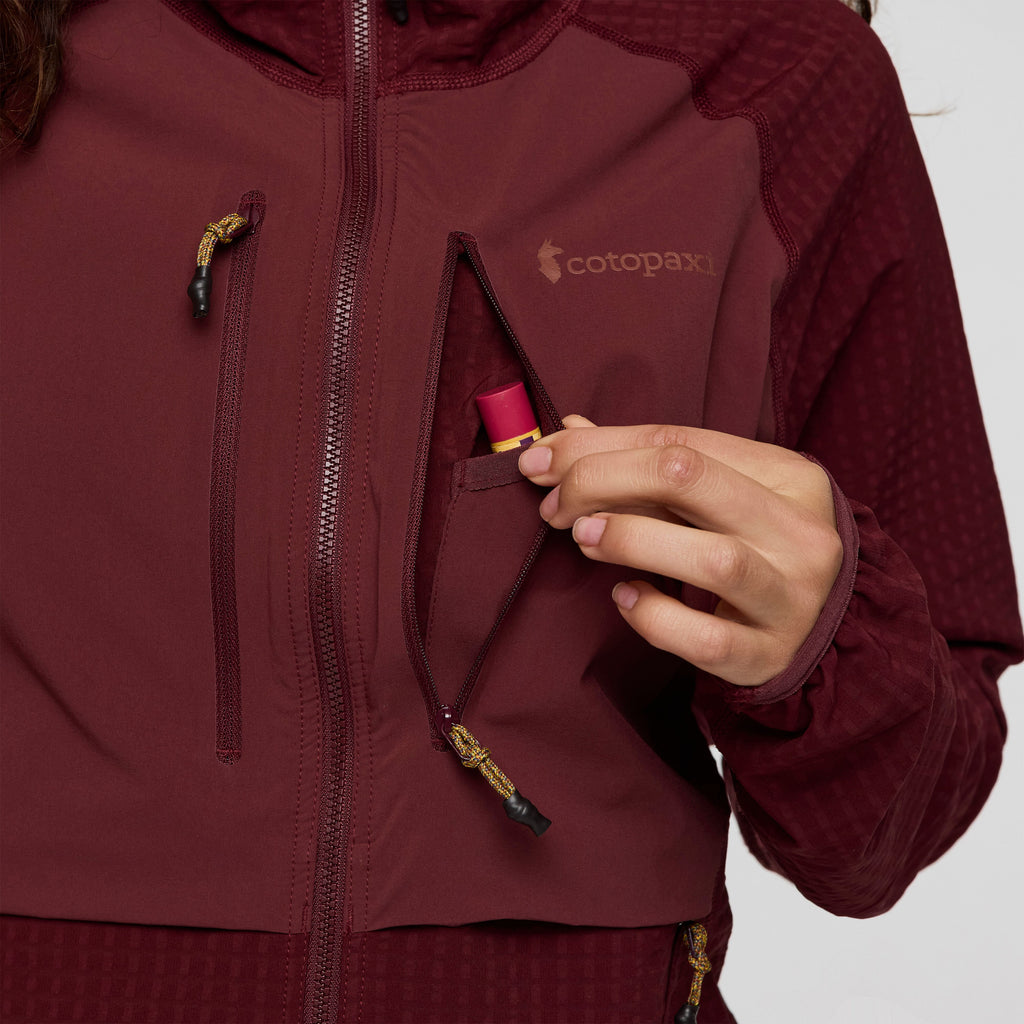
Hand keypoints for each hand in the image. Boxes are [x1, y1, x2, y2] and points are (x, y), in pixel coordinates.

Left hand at [518, 415, 843, 686]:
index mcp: (790, 475)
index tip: (541, 461)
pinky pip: (708, 639)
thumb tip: (567, 431)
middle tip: (557, 506)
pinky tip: (625, 597)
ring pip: (712, 560)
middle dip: (604, 480)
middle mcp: (801, 533)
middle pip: (690, 479)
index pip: (680, 440)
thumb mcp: (716, 497)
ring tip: (583, 538)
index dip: (597, 446)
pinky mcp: (770, 656)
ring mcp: (793, 598)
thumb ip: (646, 464)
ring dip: (630, 540)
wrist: (822, 632)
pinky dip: (655, 618)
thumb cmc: (754, 548)